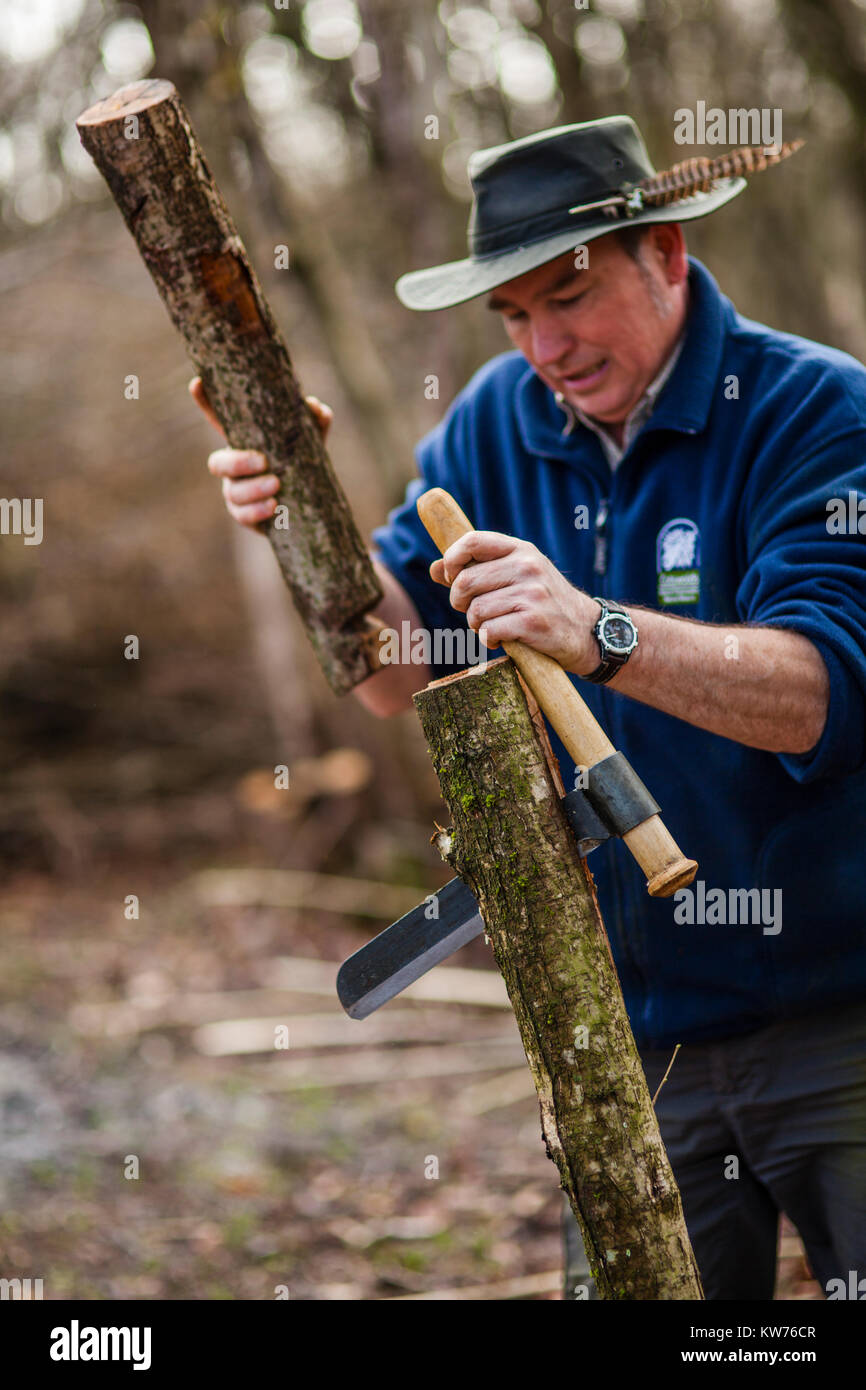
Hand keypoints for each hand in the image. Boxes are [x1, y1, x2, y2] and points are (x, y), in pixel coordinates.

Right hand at [188, 376, 332, 527]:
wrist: (314, 504)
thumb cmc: (306, 462)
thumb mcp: (312, 440)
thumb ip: (315, 420)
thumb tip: (313, 407)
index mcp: (246, 442)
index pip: (220, 420)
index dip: (205, 403)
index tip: (198, 383)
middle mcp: (235, 467)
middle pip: (218, 463)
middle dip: (237, 463)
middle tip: (263, 462)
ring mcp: (238, 493)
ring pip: (232, 492)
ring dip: (252, 489)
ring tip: (277, 485)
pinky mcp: (247, 516)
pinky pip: (243, 516)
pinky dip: (257, 511)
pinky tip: (274, 506)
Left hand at [429, 530, 598, 672]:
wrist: (586, 631)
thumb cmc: (543, 603)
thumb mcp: (516, 576)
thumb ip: (477, 570)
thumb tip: (435, 569)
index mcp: (521, 550)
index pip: (472, 541)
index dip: (452, 560)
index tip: (451, 578)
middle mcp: (527, 567)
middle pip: (465, 581)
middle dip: (459, 602)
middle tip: (471, 612)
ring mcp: (532, 594)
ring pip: (475, 610)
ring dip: (475, 625)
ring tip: (492, 626)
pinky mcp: (534, 623)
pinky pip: (489, 631)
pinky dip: (488, 640)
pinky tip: (501, 639)